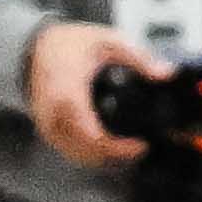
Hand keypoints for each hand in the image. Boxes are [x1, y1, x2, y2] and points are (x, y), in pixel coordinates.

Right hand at [24, 18, 144, 168]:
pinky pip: (68, 151)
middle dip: (116, 157)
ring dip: (103, 159)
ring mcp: (48, 125)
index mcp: (68, 96)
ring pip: (76, 156)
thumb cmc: (67, 44)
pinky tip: (107, 148)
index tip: (140, 146)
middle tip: (139, 149)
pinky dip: (88, 154)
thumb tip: (164, 73)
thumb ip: (138, 58)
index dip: (120, 149)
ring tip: (128, 150)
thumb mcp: (107, 41)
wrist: (37, 46)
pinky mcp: (47, 130)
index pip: (95, 138)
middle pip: (87, 153)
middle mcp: (54, 116)